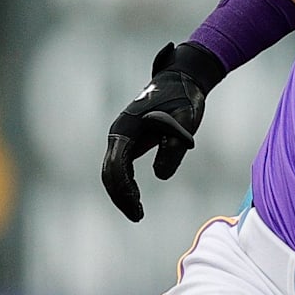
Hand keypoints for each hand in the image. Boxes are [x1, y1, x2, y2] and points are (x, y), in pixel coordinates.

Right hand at [101, 41, 222, 221]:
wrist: (182, 78)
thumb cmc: (184, 98)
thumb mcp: (185, 124)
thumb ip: (173, 148)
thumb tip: (159, 176)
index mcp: (126, 129)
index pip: (116, 167)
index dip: (123, 191)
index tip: (137, 209)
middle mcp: (119, 132)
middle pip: (109, 172)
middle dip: (120, 196)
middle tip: (138, 216)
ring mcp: (122, 135)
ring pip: (112, 170)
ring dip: (121, 191)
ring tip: (137, 211)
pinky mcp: (129, 137)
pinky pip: (120, 165)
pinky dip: (125, 182)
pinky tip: (136, 195)